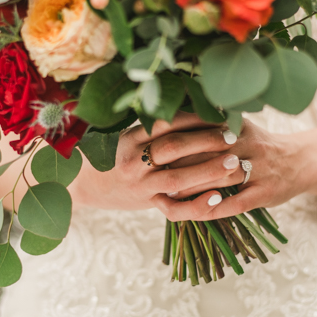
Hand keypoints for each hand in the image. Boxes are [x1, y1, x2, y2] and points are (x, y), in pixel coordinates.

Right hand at [68, 112, 241, 210]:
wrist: (83, 184)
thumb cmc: (112, 155)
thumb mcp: (128, 135)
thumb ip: (155, 127)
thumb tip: (195, 107)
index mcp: (131, 137)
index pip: (167, 122)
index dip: (195, 116)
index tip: (219, 113)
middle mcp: (133, 160)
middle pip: (174, 146)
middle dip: (206, 140)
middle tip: (232, 136)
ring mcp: (140, 184)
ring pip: (177, 177)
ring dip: (208, 170)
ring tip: (234, 162)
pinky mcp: (146, 204)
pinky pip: (174, 209)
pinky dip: (197, 205)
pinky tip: (217, 199)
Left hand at [149, 116, 314, 220]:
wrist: (302, 160)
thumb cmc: (259, 144)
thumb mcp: (237, 124)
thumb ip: (207, 121)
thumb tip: (166, 116)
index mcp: (234, 124)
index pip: (195, 127)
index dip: (168, 137)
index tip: (146, 145)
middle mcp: (244, 143)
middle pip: (200, 152)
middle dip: (171, 164)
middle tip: (147, 174)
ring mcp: (255, 170)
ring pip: (213, 180)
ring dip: (184, 190)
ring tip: (160, 195)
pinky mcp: (262, 194)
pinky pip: (229, 205)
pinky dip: (205, 209)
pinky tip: (184, 213)